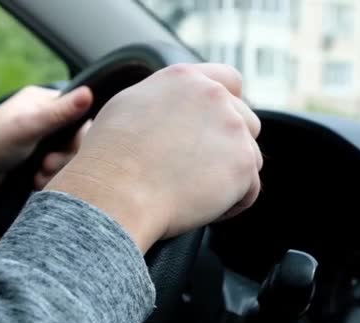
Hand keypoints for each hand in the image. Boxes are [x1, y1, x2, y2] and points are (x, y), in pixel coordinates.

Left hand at [0, 86, 92, 221]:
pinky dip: (48, 176)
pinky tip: (36, 181)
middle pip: (73, 138)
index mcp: (41, 101)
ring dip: (56, 170)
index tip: (66, 148)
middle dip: (64, 157)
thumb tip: (89, 92)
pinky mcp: (33, 157)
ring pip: (65, 156)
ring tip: (40, 176)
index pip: (78, 114)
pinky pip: (54, 167)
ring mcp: (38, 138)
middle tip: (47, 165)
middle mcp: (42, 117)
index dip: (77, 135)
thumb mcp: (30, 126)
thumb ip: (61, 113)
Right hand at [46, 64, 261, 252]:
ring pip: (250, 156)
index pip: (229, 80)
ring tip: (195, 192)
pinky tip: (201, 206)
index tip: (217, 128)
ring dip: (231, 176)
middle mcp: (213, 96)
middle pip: (247, 120)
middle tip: (200, 170)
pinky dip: (231, 204)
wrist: (115, 192)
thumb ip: (164, 100)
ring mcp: (232, 129)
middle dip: (230, 145)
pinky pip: (249, 189)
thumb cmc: (109, 157)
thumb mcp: (128, 106)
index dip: (229, 106)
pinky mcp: (242, 164)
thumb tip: (176, 110)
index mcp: (184, 79)